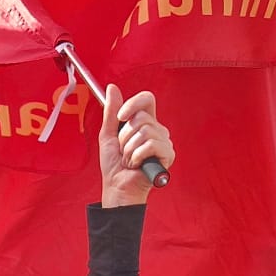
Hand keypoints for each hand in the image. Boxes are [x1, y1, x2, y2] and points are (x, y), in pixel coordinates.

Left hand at [98, 87, 173, 208]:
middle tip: (124, 151)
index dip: (133, 104)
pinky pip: (150, 145)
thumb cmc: (113, 165)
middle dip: (125, 136)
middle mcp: (157, 130)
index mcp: (145, 122)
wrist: (117, 187)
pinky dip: (136, 156)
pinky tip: (136, 165)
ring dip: (129, 149)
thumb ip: (111, 112)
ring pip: (144, 132)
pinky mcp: (168, 155)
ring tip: (129, 160)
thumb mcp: (108, 134)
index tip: (120, 117)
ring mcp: (164, 142)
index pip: (147, 100)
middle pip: (142, 118)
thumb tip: (112, 87)